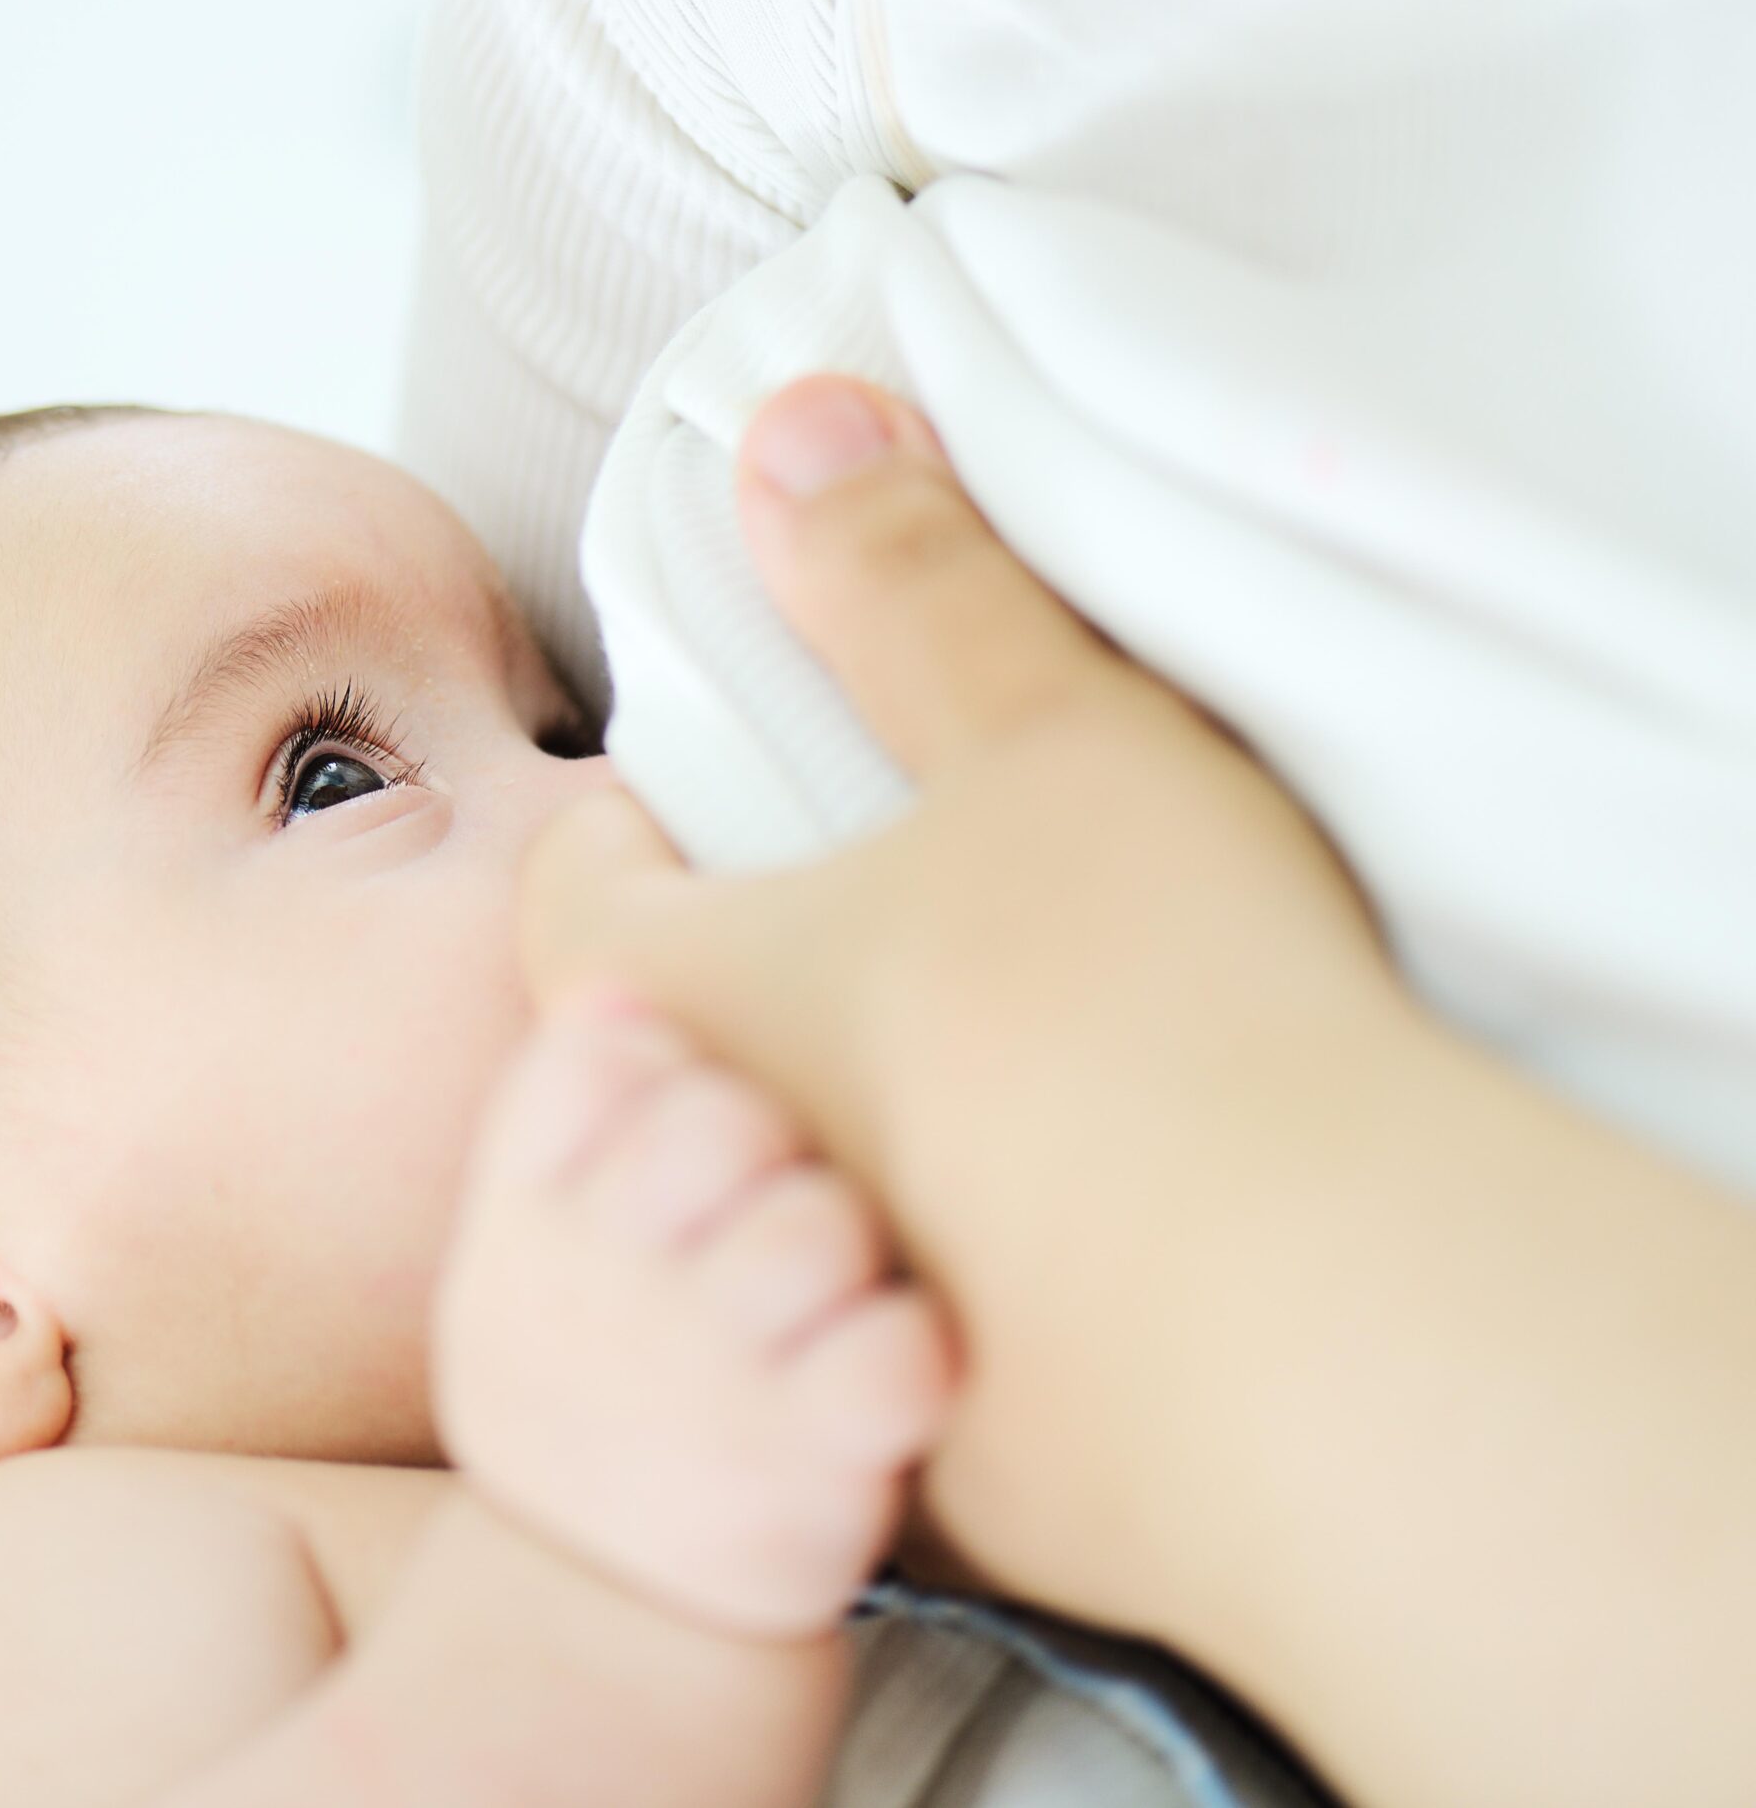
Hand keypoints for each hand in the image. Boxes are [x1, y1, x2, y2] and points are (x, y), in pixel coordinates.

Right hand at [432, 994, 947, 1637]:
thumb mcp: (520, 1256)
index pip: (600, 1060)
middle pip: (723, 1118)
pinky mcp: (814, 1476)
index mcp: (521, 1231)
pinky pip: (905, 1350)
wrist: (605, 1617)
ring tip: (818, 1306)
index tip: (674, 1144)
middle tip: (763, 1216)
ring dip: (844, 1250)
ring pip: (822, 1223)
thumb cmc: (592, 1388)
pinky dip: (910, 1353)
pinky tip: (874, 1381)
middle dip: (767, 1146)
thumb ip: (560, 1116)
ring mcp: (707, 1389)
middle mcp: (599, 1299)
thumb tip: (615, 989)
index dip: (664, 1071)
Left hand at [520, 375, 1408, 1619]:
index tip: (698, 783)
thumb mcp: (1034, 735)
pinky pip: (940, 1312)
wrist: (1304, 1332)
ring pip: (805, 1189)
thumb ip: (912, 581)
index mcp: (681, 996)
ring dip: (867, 1116)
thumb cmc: (1133, 1002)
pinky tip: (1102, 1208)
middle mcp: (722, 1179)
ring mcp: (834, 1325)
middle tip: (860, 904)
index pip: (571, 884)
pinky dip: (987, 1247)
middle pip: (678, 1042)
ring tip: (996, 1050)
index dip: (620, 814)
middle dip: (745, 964)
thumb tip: (796, 425)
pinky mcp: (966, 1452)